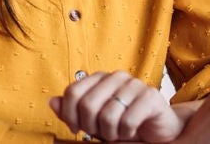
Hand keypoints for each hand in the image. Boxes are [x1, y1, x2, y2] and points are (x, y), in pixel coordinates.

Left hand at [49, 71, 182, 142]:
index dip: (70, 115)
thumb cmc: (123, 123)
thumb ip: (72, 111)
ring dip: (110, 133)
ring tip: (117, 133)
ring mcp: (135, 84)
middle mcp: (117, 76)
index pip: (73, 92)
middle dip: (91, 126)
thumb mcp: (93, 120)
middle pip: (88, 104)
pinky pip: (128, 120)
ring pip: (107, 115)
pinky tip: (130, 131)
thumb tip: (53, 101)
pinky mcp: (151, 97)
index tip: (77, 128)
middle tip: (101, 133)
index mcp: (100, 78)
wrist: (156, 129)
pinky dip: (126, 133)